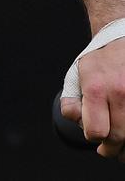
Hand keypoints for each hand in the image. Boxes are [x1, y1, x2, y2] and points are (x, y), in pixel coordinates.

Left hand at [60, 39, 124, 158]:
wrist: (119, 41)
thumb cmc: (98, 62)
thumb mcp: (76, 75)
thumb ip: (72, 101)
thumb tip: (79, 123)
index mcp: (96, 87)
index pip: (96, 131)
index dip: (92, 136)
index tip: (93, 132)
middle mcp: (119, 92)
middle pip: (117, 138)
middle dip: (110, 148)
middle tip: (107, 150)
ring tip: (121, 150)